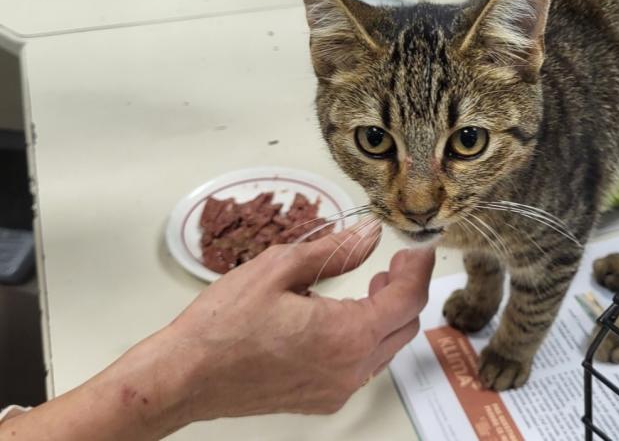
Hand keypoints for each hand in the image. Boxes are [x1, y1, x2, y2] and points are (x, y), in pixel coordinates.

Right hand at [166, 230, 434, 420]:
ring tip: (370, 284)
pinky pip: (361, 367)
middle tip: (392, 263)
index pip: (408, 300)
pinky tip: (343, 315)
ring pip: (385, 349)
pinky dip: (365, 337)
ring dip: (386, 314)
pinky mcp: (321, 399)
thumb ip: (335, 251)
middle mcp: (350, 371)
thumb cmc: (223, 325)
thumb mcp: (280, 268)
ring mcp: (336, 390)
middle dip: (405, 290)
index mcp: (347, 336)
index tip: (417, 248)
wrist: (184, 376)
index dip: (417, 268)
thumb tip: (370, 234)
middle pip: (404, 327)